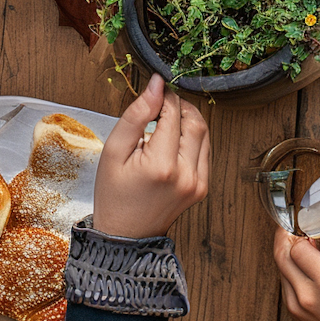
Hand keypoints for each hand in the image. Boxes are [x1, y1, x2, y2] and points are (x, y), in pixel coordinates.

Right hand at [93, 73, 209, 237]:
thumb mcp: (114, 151)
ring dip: (188, 121)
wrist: (125, 235)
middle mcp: (186, 175)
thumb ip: (137, 115)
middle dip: (180, 106)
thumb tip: (156, 85)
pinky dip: (192, 140)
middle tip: (162, 104)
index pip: (174, 114)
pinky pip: (205, 152)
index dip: (165, 98)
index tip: (154, 93)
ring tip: (165, 123)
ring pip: (204, 135)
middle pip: (196, 122)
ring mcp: (198, 183)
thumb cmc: (114, 196)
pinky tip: (172, 143)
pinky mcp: (202, 188)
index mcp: (162, 166)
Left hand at [273, 221, 319, 320]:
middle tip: (294, 229)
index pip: (298, 248)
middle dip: (285, 238)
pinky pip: (284, 283)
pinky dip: (289, 270)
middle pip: (281, 256)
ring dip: (286, 254)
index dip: (300, 234)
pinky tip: (304, 267)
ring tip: (302, 247)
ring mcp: (297, 305)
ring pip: (280, 269)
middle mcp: (307, 295)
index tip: (308, 229)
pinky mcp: (294, 313)